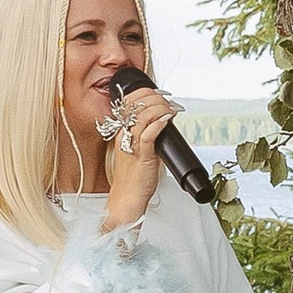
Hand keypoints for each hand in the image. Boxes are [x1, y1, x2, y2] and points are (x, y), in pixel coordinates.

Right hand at [103, 84, 175, 227]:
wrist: (127, 198)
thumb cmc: (134, 177)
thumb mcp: (141, 150)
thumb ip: (149, 135)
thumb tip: (164, 120)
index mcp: (122, 132)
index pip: (129, 103)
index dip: (144, 94)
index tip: (159, 94)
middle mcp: (124, 136)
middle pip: (135, 106)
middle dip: (154, 98)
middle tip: (168, 101)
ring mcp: (132, 146)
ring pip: (141, 117)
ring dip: (159, 108)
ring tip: (170, 108)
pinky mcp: (141, 157)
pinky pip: (147, 136)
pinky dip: (158, 124)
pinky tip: (167, 119)